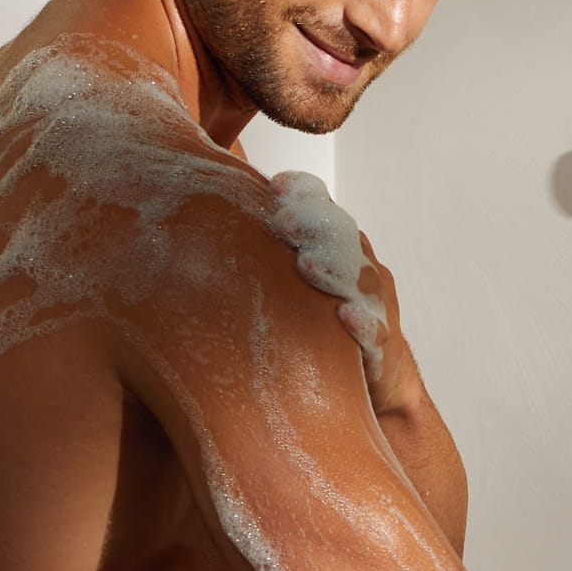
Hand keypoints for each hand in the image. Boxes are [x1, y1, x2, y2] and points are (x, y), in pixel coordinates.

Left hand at [268, 171, 414, 414]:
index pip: (324, 207)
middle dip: (313, 224)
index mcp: (335, 246)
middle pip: (342, 236)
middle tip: (282, 220)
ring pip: (361, 280)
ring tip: (306, 264)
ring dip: (334, 269)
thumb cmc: (314, 323)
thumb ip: (257, 253)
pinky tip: (345, 317)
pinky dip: (363, 325)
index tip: (276, 185)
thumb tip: (190, 226)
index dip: (305, 193)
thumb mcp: (287, 282)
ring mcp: (374, 306)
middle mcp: (358, 269)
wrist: (373, 385)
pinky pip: (376, 333)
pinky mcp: (382, 349)